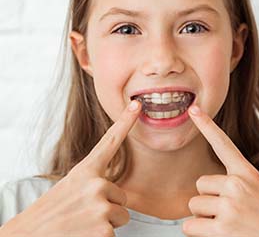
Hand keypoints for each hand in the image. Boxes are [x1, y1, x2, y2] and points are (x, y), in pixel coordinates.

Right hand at [0, 100, 141, 236]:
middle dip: (109, 207)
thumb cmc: (51, 212)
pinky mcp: (104, 231)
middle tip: (83, 214)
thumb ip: (92, 180)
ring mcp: (100, 207)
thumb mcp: (70, 186)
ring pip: (122, 215)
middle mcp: (96, 184)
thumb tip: (113, 190)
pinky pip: (115, 233)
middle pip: (122, 196)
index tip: (137, 104)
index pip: (111, 140)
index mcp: (86, 170)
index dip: (126, 121)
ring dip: (106, 223)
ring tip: (82, 225)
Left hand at [182, 105, 258, 236]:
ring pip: (194, 204)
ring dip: (204, 216)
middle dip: (208, 199)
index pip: (222, 143)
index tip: (194, 109)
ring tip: (228, 225)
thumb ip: (234, 184)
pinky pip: (190, 225)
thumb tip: (204, 188)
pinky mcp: (223, 228)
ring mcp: (230, 206)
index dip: (206, 125)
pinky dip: (197, 232)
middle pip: (200, 184)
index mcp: (247, 174)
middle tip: (229, 212)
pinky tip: (217, 235)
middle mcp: (237, 185)